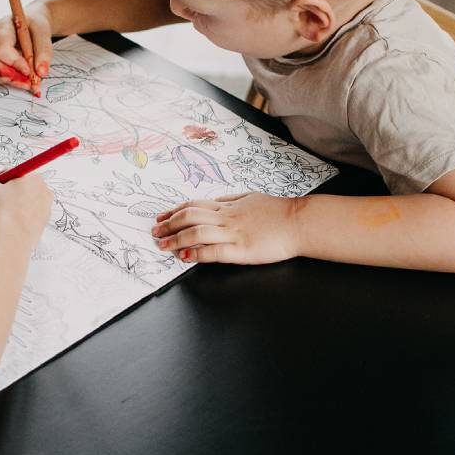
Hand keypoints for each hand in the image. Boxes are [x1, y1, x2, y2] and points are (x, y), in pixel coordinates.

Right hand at [0, 2, 52, 91]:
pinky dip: (7, 81)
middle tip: (31, 82)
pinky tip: (20, 80)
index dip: (14, 62)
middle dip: (13, 76)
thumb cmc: (33, 27)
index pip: (1, 48)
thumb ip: (44, 52)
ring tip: (28, 82)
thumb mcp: (43, 33)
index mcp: (1, 28)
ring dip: (11, 81)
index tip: (28, 71)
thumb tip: (41, 72)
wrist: (28, 26)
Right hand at [0, 170, 52, 243]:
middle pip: (9, 192)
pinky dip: (1, 222)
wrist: (10, 244)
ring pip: (10, 207)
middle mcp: (42, 194)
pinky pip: (16, 220)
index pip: (9, 174)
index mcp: (34, 178)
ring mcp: (41, 213)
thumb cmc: (1, 212)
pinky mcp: (36, 229)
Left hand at [151, 193, 303, 264]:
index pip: (194, 206)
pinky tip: (184, 256)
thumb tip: (212, 202)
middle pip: (190, 216)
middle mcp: (228, 217)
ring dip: (176, 239)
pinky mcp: (242, 250)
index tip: (161, 217)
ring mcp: (234, 233)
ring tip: (163, 246)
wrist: (300, 222)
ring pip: (197, 232)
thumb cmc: (278, 212)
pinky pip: (214, 251)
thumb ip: (230, 201)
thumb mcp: (250, 198)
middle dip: (169, 225)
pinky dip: (197, 253)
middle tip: (155, 232)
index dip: (174, 211)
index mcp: (229, 206)